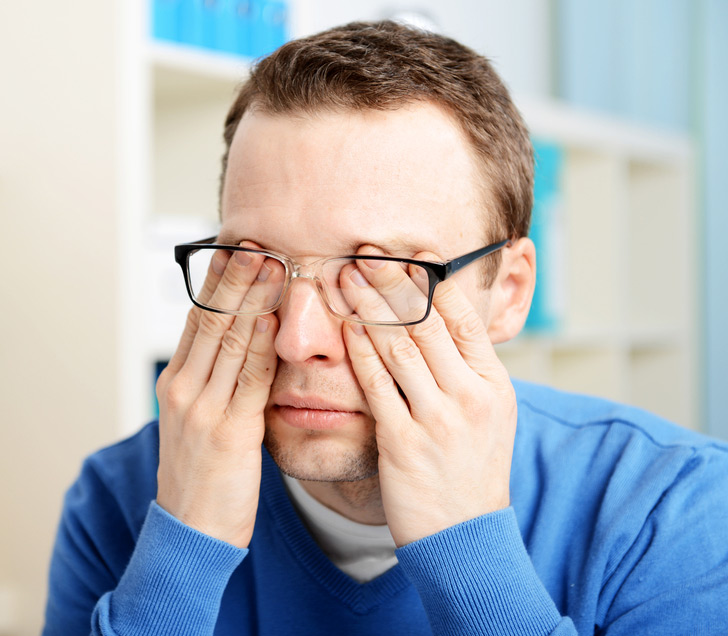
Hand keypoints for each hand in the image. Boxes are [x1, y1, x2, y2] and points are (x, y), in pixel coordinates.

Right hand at [155, 242, 281, 547]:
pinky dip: (262, 345)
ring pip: (229, 341)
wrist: (191, 531)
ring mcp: (202, 410)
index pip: (197, 320)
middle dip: (234, 278)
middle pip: (211, 321)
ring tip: (270, 264)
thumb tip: (246, 347)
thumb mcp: (198, 425)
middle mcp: (184, 390)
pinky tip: (275, 319)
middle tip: (254, 240)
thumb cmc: (203, 478)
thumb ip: (217, 385)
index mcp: (176, 385)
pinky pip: (249, 379)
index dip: (216, 283)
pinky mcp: (227, 433)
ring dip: (252, 298)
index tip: (234, 248)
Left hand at [339, 247, 515, 545]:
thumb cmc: (470, 468)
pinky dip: (358, 350)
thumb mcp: (488, 414)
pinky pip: (376, 385)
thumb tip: (442, 316)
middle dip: (393, 281)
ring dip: (368, 306)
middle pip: (426, 324)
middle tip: (366, 251)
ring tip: (346, 276)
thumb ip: (466, 368)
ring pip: (398, 347)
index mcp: (493, 385)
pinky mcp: (403, 442)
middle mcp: (470, 397)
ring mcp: (438, 420)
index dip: (432, 280)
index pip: (462, 318)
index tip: (408, 250)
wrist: (465, 535)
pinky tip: (343, 326)